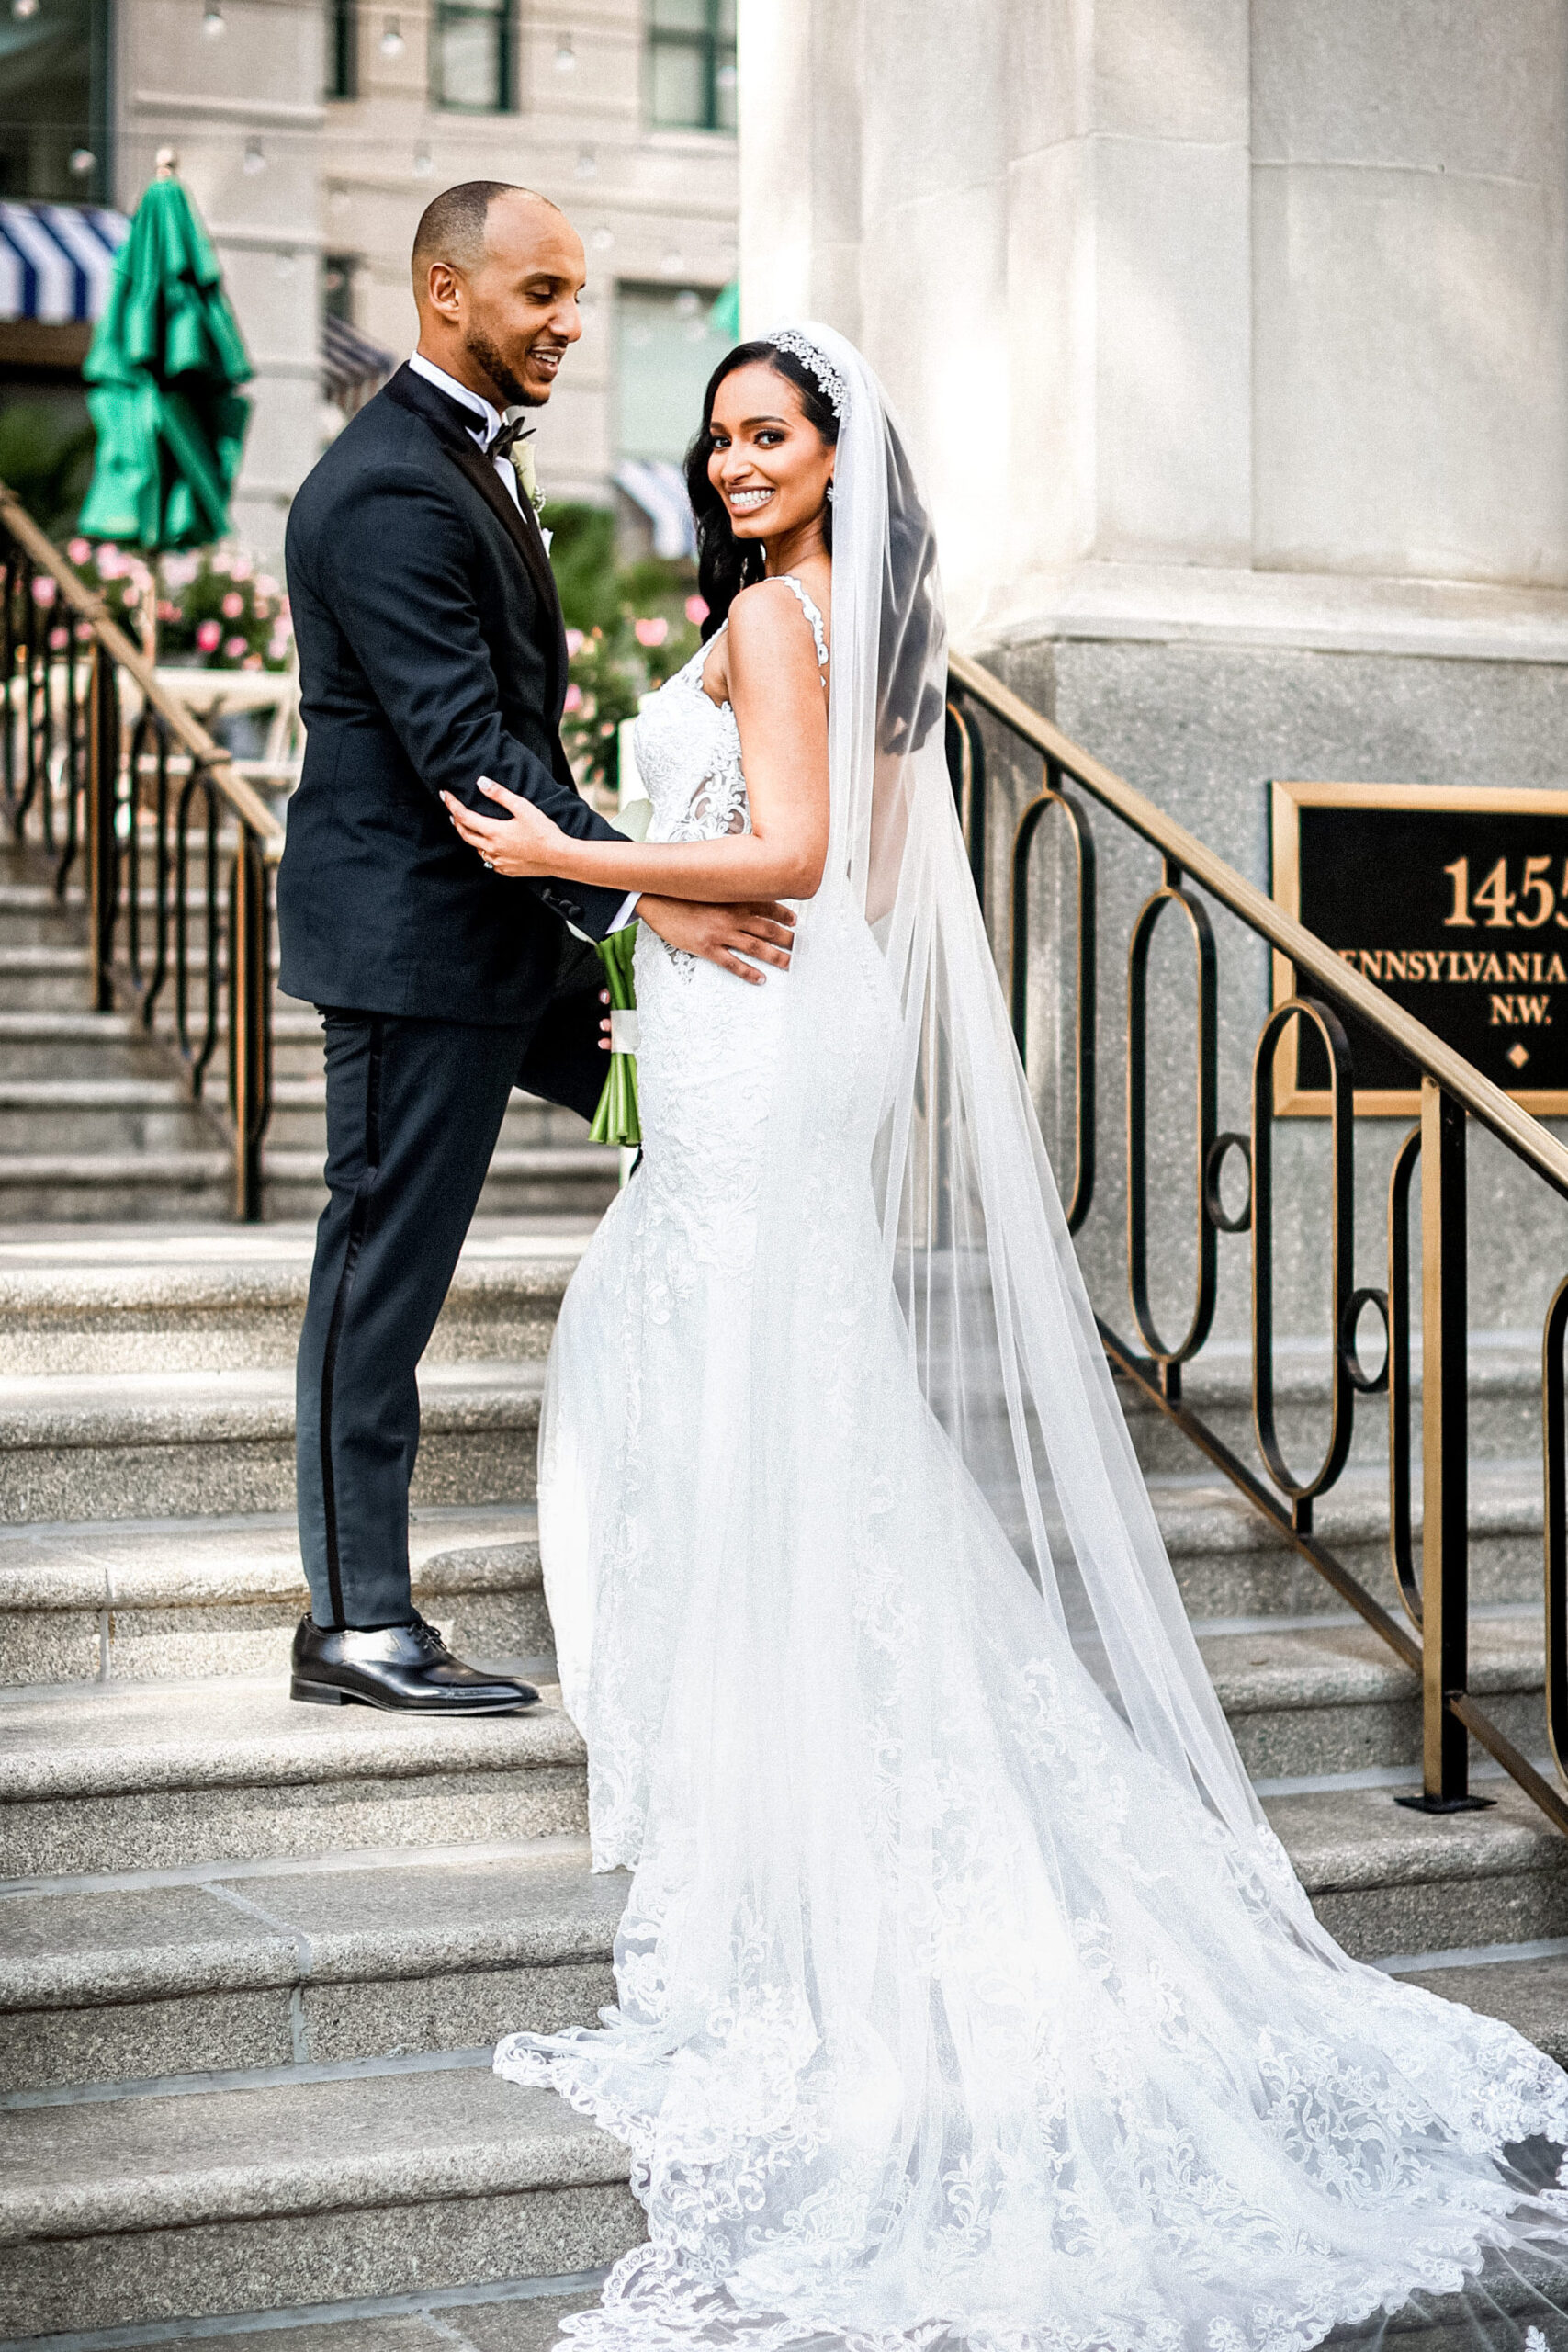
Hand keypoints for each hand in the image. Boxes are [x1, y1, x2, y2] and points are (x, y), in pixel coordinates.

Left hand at [441, 780, 564, 877]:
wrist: (559, 858)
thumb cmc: (544, 832)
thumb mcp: (523, 807)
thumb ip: (500, 794)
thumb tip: (481, 782)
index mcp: (494, 832)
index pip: (463, 817)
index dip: (452, 804)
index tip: (444, 794)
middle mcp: (491, 849)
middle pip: (464, 834)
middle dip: (455, 820)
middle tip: (452, 810)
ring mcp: (498, 862)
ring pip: (475, 849)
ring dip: (469, 836)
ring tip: (469, 826)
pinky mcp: (506, 870)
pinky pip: (488, 861)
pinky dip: (484, 850)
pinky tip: (488, 846)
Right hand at [636, 894, 794, 984]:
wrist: (655, 897)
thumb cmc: (681, 891)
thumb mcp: (709, 886)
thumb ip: (728, 891)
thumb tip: (742, 893)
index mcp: (734, 898)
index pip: (768, 906)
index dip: (784, 915)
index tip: (795, 921)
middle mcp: (733, 915)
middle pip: (769, 929)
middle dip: (787, 938)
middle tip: (800, 947)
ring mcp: (721, 933)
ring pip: (756, 947)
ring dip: (776, 957)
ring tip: (789, 964)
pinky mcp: (707, 948)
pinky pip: (733, 963)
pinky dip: (749, 972)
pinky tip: (761, 979)